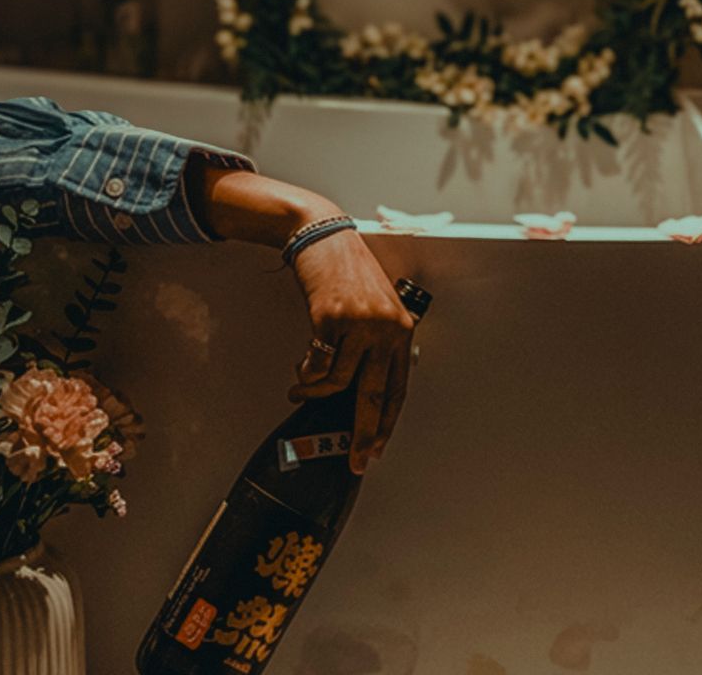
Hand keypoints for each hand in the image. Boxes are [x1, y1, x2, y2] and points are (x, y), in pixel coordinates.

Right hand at [287, 230, 413, 473]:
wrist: (325, 241)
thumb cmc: (349, 275)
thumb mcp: (375, 309)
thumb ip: (376, 346)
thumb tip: (364, 393)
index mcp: (402, 329)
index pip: (399, 389)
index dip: (387, 423)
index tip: (377, 448)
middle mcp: (385, 328)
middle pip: (374, 396)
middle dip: (362, 434)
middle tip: (355, 459)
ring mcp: (359, 324)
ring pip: (338, 383)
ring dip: (315, 393)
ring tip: (301, 389)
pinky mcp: (331, 319)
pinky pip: (317, 365)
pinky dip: (306, 374)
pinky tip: (300, 368)